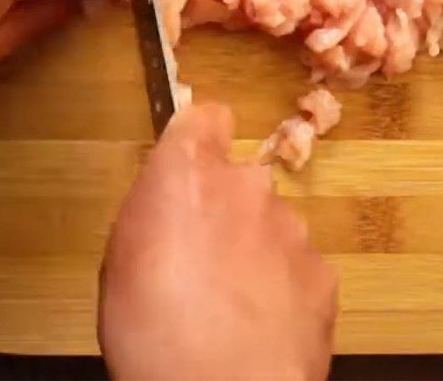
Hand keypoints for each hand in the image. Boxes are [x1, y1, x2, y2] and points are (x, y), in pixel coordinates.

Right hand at [98, 104, 336, 380]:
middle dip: (226, 206)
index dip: (201, 138)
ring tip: (230, 302)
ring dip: (255, 248)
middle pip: (240, 178)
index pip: (207, 116)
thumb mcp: (120, 255)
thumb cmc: (149, 326)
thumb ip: (153, 209)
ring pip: (271, 223)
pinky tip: (260, 325)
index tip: (194, 162)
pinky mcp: (322, 271)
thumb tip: (170, 206)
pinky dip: (283, 286)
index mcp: (186, 169)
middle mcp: (245, 184)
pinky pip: (298, 265)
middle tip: (203, 256)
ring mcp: (290, 226)